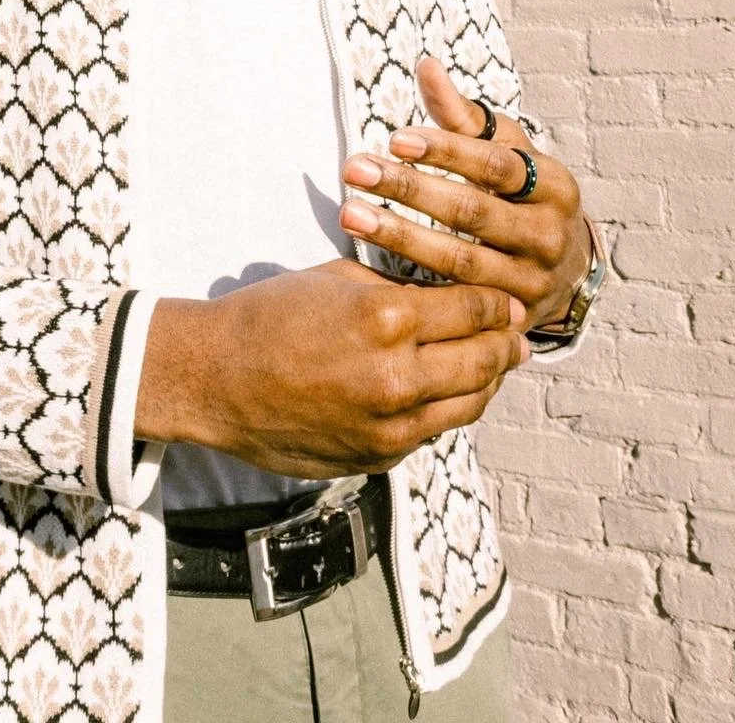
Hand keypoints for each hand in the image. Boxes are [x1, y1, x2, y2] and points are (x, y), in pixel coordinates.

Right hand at [136, 259, 528, 478]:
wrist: (216, 379)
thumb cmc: (270, 316)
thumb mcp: (336, 278)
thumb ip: (395, 286)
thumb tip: (445, 291)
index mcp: (387, 319)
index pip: (473, 308)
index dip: (497, 302)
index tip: (507, 298)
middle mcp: (398, 376)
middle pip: (484, 359)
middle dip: (506, 342)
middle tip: (518, 333)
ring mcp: (392, 425)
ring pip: (470, 403)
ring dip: (490, 381)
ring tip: (498, 364)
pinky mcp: (380, 456)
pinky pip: (434, 430)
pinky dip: (451, 408)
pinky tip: (452, 391)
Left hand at [339, 57, 591, 330]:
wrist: (567, 270)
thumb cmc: (522, 193)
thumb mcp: (506, 151)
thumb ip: (463, 116)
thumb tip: (426, 65)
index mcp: (553, 185)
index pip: (496, 165)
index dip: (446, 151)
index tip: (394, 139)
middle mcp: (549, 235)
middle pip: (472, 212)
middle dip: (410, 189)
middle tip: (354, 169)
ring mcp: (531, 281)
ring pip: (459, 261)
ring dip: (399, 236)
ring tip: (350, 213)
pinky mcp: (509, 317)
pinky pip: (455, 302)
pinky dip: (414, 284)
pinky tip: (370, 267)